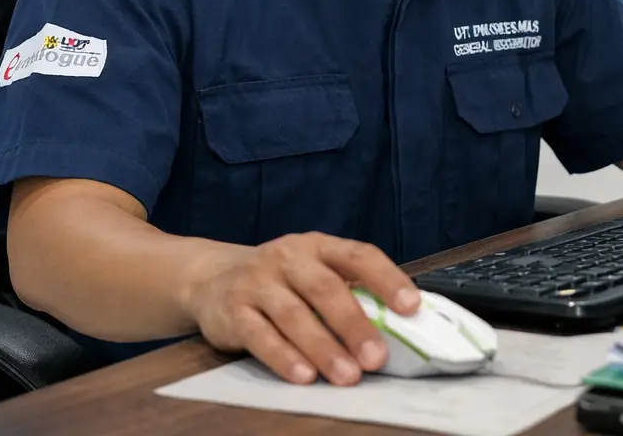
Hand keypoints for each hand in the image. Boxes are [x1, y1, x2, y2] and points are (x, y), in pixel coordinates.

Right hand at [183, 231, 419, 385]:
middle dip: (354, 325)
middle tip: (377, 357)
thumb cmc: (281, 281)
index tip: (411, 307)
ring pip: (294, 315)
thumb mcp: (312, 272)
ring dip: (323, 348)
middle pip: (326, 289)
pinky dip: (284, 357)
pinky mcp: (233, 310)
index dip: (387, 279)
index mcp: (318, 246)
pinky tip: (304, 376)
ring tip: (347, 375)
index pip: (359, 255)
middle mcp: (288, 257)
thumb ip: (347, 290)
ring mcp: (257, 282)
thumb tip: (398, 324)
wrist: (211, 278)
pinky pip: (260, 335)